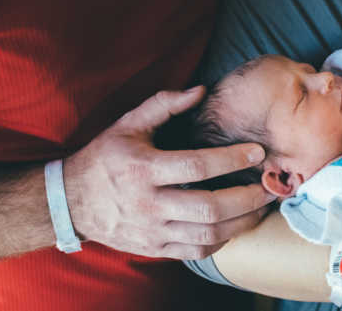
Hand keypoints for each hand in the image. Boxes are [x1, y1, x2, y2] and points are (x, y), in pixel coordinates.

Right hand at [62, 86, 274, 259]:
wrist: (72, 201)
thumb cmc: (105, 156)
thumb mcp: (128, 123)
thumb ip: (164, 104)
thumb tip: (200, 90)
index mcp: (143, 169)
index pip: (196, 166)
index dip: (231, 159)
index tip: (256, 152)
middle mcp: (148, 203)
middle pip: (208, 208)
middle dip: (247, 198)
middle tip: (269, 186)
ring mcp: (151, 230)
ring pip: (207, 235)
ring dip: (242, 222)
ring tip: (261, 207)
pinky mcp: (154, 248)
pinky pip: (196, 251)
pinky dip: (221, 240)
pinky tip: (236, 225)